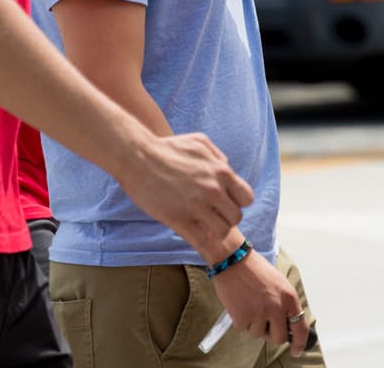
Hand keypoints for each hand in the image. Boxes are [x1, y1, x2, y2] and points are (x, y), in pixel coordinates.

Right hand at [116, 132, 253, 258]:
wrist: (137, 156)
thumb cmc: (166, 147)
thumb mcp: (198, 141)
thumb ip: (217, 155)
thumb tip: (226, 167)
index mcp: (221, 171)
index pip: (246, 198)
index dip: (237, 203)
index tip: (223, 203)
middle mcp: (214, 189)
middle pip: (236, 217)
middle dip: (225, 219)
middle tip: (210, 217)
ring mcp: (197, 205)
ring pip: (222, 232)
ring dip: (213, 232)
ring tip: (202, 227)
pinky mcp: (180, 219)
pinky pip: (202, 241)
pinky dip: (202, 243)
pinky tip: (193, 235)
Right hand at [212, 249, 310, 355]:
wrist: (233, 260)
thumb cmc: (255, 268)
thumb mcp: (279, 283)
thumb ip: (285, 304)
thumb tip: (286, 324)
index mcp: (289, 298)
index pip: (299, 328)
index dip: (299, 343)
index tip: (296, 350)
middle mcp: (277, 307)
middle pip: (278, 338)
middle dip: (271, 335)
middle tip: (264, 324)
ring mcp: (259, 313)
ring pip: (258, 334)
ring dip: (253, 324)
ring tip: (249, 304)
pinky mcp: (242, 317)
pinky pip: (243, 328)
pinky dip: (240, 319)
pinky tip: (239, 303)